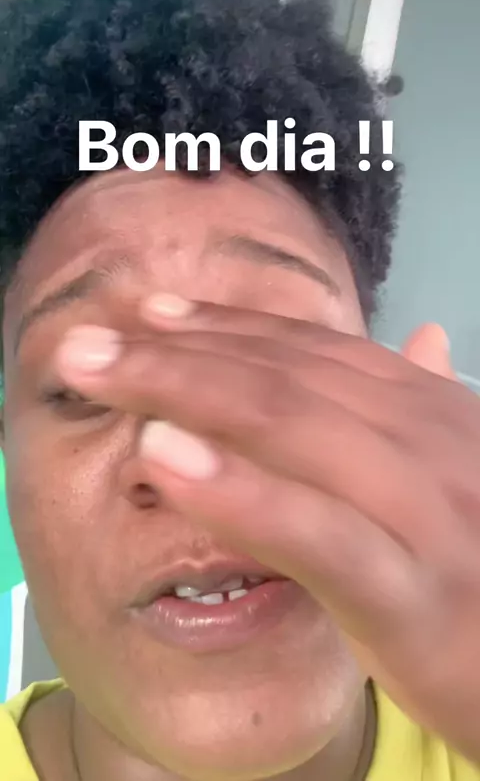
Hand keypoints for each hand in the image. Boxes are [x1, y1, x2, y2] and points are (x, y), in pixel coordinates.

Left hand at [56, 301, 479, 763]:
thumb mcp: (462, 476)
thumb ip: (425, 409)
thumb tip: (422, 339)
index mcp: (433, 416)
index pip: (315, 354)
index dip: (228, 326)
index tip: (152, 313)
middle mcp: (429, 444)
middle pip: (285, 378)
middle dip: (179, 351)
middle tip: (91, 338)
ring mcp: (426, 512)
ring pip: (292, 430)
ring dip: (184, 391)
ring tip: (101, 373)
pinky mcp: (416, 593)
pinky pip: (317, 532)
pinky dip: (237, 491)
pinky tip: (163, 461)